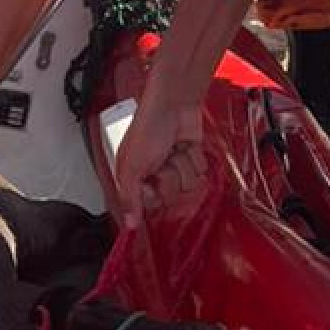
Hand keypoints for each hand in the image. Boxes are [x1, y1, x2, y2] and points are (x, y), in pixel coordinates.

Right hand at [116, 91, 208, 222]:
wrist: (174, 105)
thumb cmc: (148, 127)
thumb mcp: (131, 167)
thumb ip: (130, 198)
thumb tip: (129, 224)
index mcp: (135, 178)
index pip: (147, 205)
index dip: (152, 196)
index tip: (150, 183)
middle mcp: (155, 176)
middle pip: (170, 197)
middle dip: (169, 179)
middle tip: (162, 163)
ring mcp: (175, 168)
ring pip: (188, 186)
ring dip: (183, 167)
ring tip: (174, 151)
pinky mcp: (192, 160)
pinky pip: (201, 173)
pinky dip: (194, 159)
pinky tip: (185, 146)